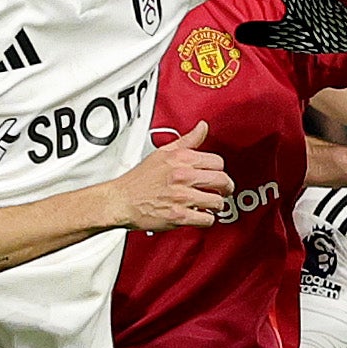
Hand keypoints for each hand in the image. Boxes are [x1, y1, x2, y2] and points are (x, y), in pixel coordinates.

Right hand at [111, 126, 233, 233]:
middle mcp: (183, 176)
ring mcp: (181, 197)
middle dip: (225, 188)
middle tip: (222, 191)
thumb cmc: (139, 180)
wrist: (121, 201)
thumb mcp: (162, 153)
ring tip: (209, 204)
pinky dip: (206, 219)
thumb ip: (187, 140)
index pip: (217, 162)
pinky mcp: (179, 216)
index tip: (217, 175)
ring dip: (216, 205)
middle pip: (222, 181)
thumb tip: (202, 127)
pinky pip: (206, 219)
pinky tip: (199, 214)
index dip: (220, 170)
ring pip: (217, 202)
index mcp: (180, 159)